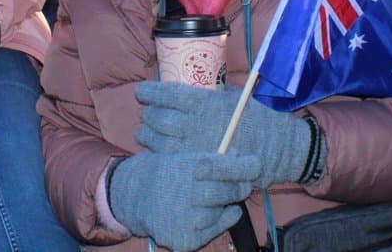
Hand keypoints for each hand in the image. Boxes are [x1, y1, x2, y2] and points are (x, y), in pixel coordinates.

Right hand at [108, 151, 259, 250]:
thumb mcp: (185, 159)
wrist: (136, 198)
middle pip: (227, 191)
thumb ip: (213, 158)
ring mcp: (183, 218)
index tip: (255, 164)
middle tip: (243, 184)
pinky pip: (214, 229)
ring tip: (211, 197)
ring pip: (219, 211)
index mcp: (185, 168)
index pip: (223, 166)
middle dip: (239, 186)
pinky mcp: (185, 238)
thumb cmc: (168, 174)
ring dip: (223, 204)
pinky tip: (214, 211)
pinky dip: (220, 220)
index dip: (244, 166)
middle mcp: (184, 193)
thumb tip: (239, 154)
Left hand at [136, 81, 315, 186]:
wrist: (277, 148)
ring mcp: (196, 148)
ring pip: (158, 141)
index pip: (166, 94)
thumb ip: (207, 93)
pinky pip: (169, 160)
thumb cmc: (256, 117)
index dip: (149, 93)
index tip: (142, 92)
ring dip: (147, 135)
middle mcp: (197, 125)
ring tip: (145, 132)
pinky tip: (156, 149)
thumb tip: (184, 86)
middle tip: (146, 113)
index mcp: (204, 102)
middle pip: (158, 118)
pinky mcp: (199, 166)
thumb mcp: (232, 95)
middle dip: (147, 115)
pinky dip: (157, 154)